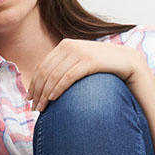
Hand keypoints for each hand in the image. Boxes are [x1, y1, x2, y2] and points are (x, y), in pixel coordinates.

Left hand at [26, 39, 142, 112]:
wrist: (125, 61)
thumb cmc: (99, 66)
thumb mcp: (78, 62)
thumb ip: (61, 66)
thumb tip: (40, 78)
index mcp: (64, 46)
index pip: (42, 67)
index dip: (33, 84)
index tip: (29, 99)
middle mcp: (69, 46)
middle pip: (45, 72)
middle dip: (37, 92)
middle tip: (34, 108)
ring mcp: (79, 52)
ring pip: (54, 75)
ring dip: (45, 94)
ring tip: (42, 108)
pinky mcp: (89, 60)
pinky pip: (68, 76)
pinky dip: (58, 88)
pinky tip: (53, 99)